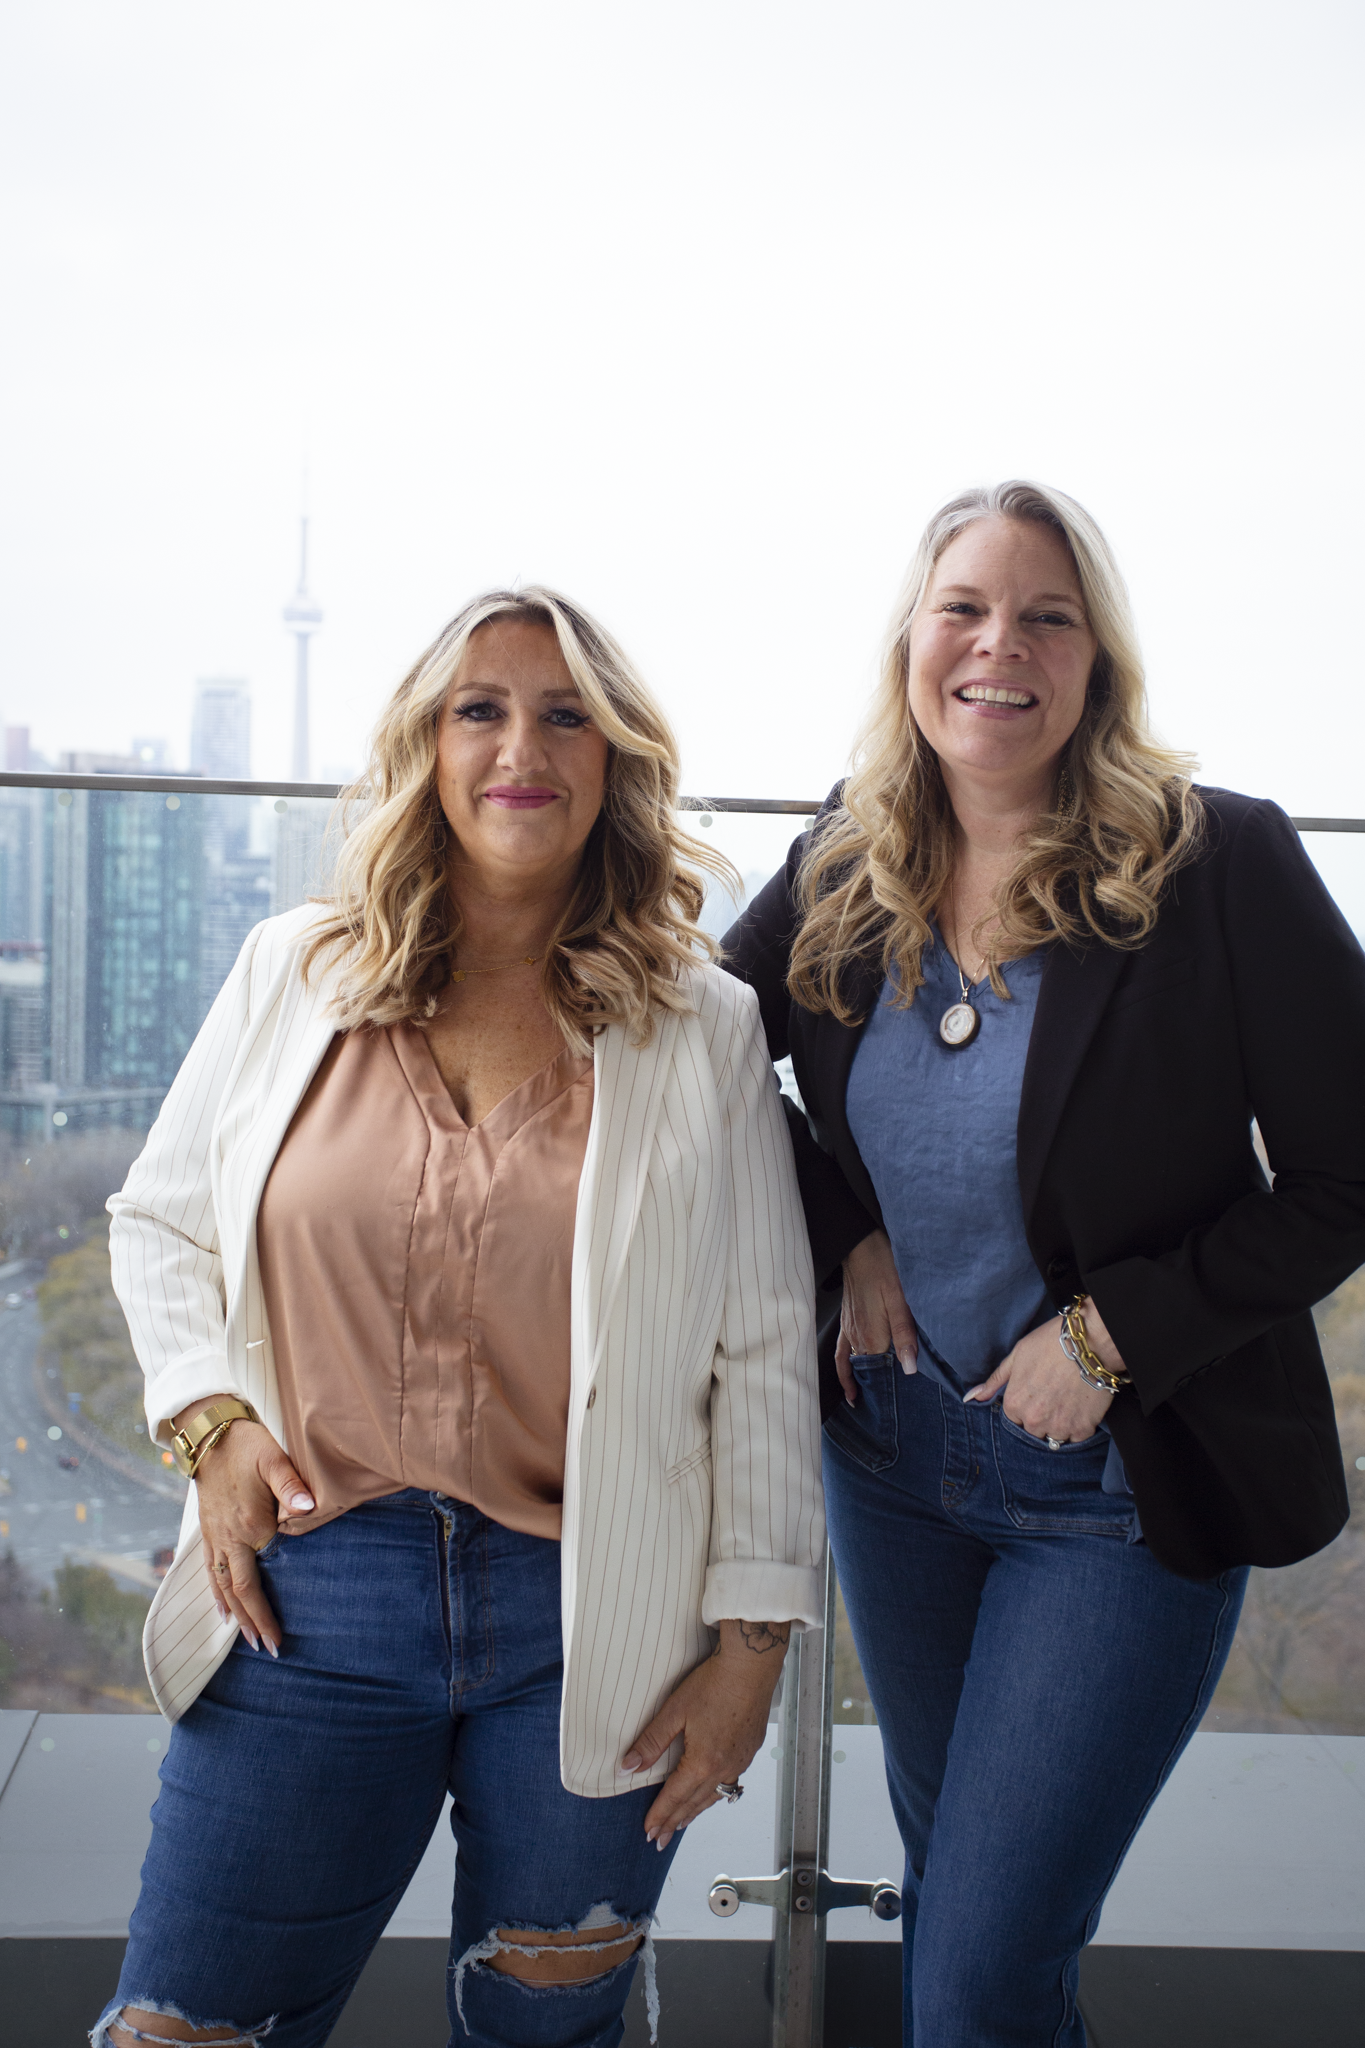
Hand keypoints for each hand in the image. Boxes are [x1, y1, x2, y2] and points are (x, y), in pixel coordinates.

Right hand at [172, 1398, 314, 1654]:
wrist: (208, 1432)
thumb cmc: (246, 1444)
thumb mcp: (274, 1458)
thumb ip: (292, 1485)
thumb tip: (309, 1508)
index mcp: (249, 1526)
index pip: (260, 1581)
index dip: (268, 1611)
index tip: (281, 1638)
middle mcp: (229, 1538)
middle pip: (240, 1591)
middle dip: (253, 1623)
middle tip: (269, 1650)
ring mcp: (215, 1537)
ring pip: (223, 1585)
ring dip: (236, 1614)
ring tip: (248, 1640)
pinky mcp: (207, 1531)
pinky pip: (210, 1570)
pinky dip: (217, 1593)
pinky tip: (222, 1609)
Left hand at [621, 1620, 790, 1850]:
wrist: (751, 1667)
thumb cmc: (713, 1684)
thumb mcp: (674, 1711)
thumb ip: (651, 1742)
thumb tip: (627, 1767)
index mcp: (702, 1763)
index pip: (674, 1797)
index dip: (659, 1815)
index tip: (648, 1832)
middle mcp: (723, 1769)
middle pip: (694, 1803)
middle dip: (674, 1822)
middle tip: (660, 1840)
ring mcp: (740, 1761)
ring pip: (714, 1797)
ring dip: (695, 1812)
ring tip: (681, 1824)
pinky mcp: (749, 1750)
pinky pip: (729, 1784)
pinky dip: (715, 1796)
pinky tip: (712, 1794)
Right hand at [836, 1229, 917, 1403]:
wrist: (862, 1248)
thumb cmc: (884, 1270)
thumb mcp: (902, 1302)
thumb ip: (906, 1337)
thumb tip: (910, 1369)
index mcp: (873, 1338)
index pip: (883, 1374)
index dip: (895, 1387)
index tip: (905, 1404)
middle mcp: (858, 1339)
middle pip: (869, 1373)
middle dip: (878, 1391)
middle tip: (889, 1413)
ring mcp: (850, 1332)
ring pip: (856, 1365)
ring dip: (863, 1383)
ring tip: (869, 1403)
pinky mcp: (846, 1323)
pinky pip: (841, 1354)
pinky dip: (843, 1370)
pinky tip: (848, 1380)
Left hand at [963, 1300, 1125, 1442]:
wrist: (1089, 1343)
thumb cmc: (1050, 1345)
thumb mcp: (1016, 1357)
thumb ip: (995, 1381)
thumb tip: (971, 1398)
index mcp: (1014, 1404)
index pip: (1014, 1419)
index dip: (1025, 1406)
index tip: (1036, 1394)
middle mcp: (1034, 1420)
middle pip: (1033, 1431)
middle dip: (1040, 1418)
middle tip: (1052, 1398)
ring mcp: (1059, 1427)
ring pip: (1054, 1438)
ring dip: (1058, 1425)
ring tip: (1066, 1403)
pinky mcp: (1082, 1429)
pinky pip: (1076, 1439)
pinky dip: (1077, 1427)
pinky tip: (1079, 1408)